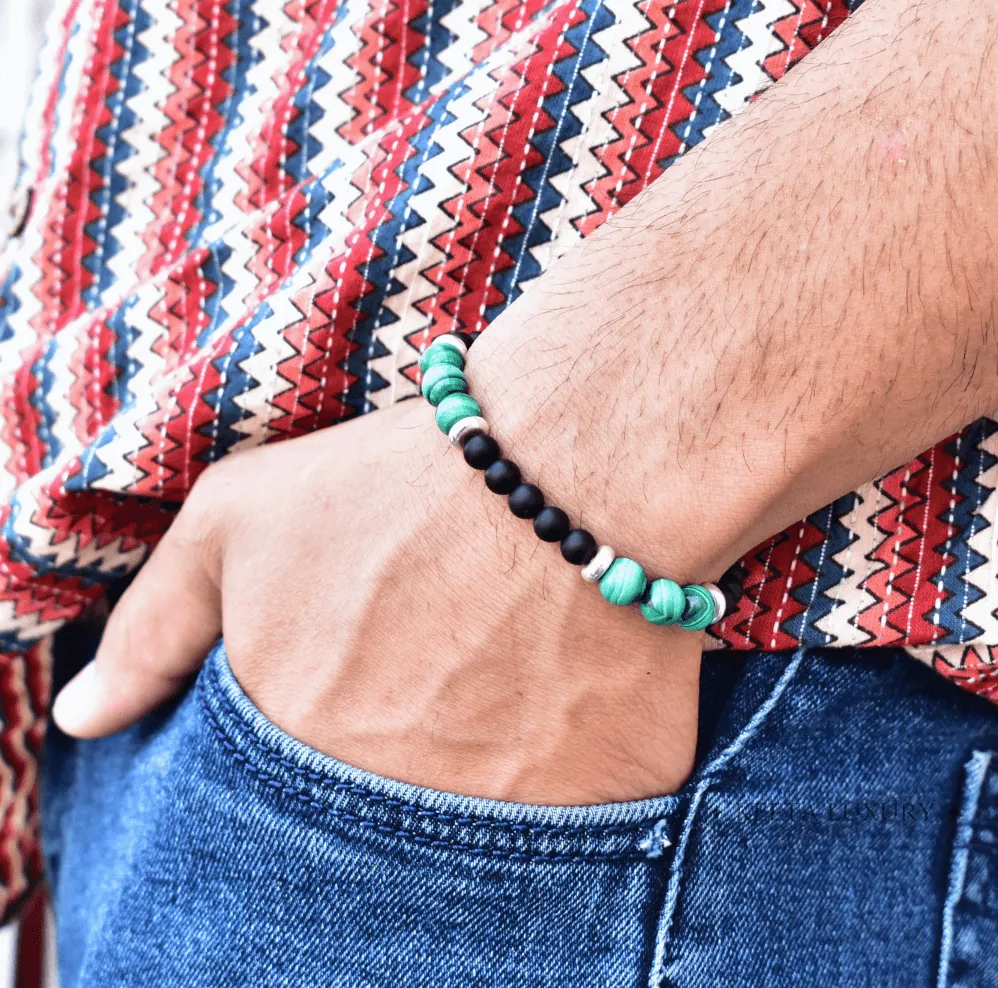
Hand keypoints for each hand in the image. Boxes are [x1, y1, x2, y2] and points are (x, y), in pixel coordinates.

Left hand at [51, 398, 701, 805]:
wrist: (575, 463)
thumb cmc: (400, 481)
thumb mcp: (238, 519)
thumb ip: (152, 628)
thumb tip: (84, 722)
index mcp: (299, 757)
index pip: (268, 814)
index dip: (305, 744)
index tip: (339, 700)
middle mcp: (402, 811)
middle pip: (373, 822)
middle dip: (386, 752)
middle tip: (425, 671)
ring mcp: (518, 821)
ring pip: (476, 831)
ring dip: (472, 764)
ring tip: (491, 670)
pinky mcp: (617, 801)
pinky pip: (580, 816)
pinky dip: (563, 767)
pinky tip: (562, 688)